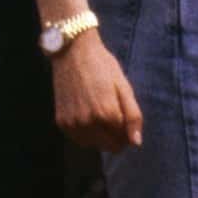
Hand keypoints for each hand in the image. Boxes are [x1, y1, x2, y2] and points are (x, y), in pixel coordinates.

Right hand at [51, 34, 143, 151]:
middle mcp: (88, 123)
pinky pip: (78, 139)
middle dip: (115, 137)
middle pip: (108, 146)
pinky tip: (87, 115)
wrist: (72, 52)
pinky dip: (85, 133)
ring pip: (93, 145)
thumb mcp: (124, 87)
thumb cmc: (102, 66)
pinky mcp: (61, 122)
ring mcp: (73, 124)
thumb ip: (132, 116)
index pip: (123, 140)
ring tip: (99, 113)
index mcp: (107, 114)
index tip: (125, 119)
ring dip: (100, 136)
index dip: (127, 132)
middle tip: (114, 117)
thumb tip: (136, 142)